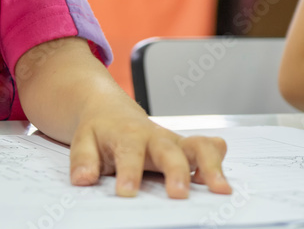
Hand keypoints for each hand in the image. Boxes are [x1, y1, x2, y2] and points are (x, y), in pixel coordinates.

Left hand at [68, 106, 230, 198]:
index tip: (127, 192)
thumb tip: (83, 179)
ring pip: (198, 146)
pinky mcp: (185, 148)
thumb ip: (83, 160)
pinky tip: (219, 182)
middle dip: (177, 172)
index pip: (129, 153)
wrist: (109, 109)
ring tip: (220, 188)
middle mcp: (154, 137)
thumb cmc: (99, 129)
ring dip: (210, 165)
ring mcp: (173, 142)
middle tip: (179, 194)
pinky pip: (208, 147)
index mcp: (127, 135)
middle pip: (170, 151)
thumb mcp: (83, 140)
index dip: (129, 172)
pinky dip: (218, 159)